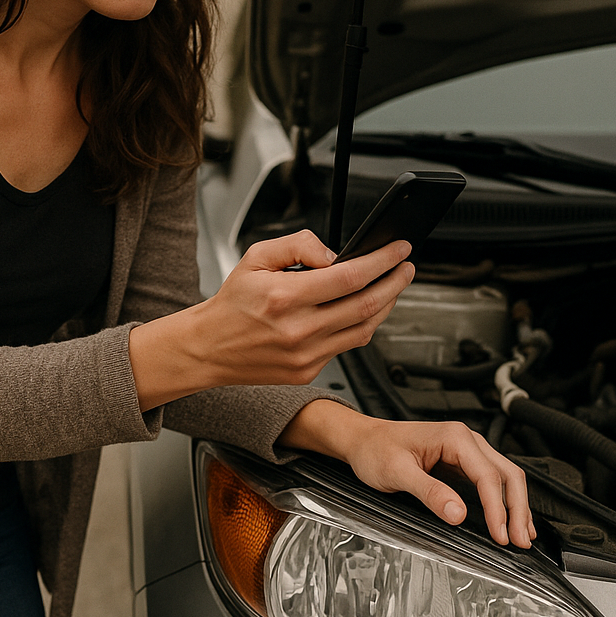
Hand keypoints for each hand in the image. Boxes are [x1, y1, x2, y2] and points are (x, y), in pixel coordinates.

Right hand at [129, 230, 413, 409]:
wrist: (209, 347)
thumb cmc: (232, 303)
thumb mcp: (256, 256)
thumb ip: (298, 245)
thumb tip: (334, 253)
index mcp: (285, 297)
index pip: (350, 276)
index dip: (382, 260)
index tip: (398, 249)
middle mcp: (298, 330)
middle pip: (367, 304)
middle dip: (396, 282)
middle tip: (406, 267)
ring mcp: (306, 355)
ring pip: (364, 329)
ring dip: (386, 305)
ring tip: (393, 286)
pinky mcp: (308, 371)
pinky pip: (347, 346)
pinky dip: (363, 325)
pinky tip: (365, 309)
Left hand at [280, 400, 535, 548]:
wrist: (362, 439)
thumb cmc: (375, 450)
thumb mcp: (397, 473)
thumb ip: (429, 492)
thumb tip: (458, 513)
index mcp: (454, 437)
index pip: (487, 476)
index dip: (498, 509)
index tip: (501, 535)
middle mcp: (466, 439)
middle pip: (506, 474)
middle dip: (518, 509)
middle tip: (521, 541)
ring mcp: (467, 449)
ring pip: (504, 476)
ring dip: (516, 506)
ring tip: (523, 535)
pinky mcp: (462, 461)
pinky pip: (492, 479)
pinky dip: (505, 499)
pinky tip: (511, 518)